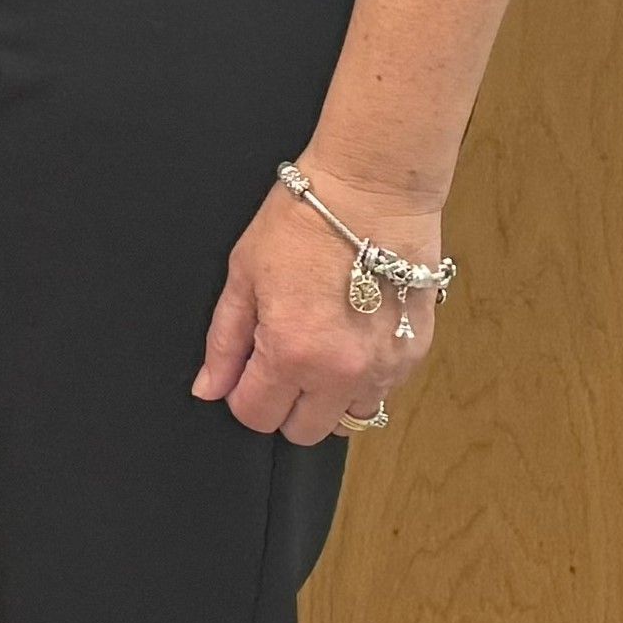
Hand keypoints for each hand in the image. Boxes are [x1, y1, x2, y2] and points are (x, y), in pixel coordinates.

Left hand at [195, 165, 446, 443]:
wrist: (373, 191)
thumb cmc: (304, 222)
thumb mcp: (243, 276)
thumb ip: (224, 342)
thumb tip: (208, 390)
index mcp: (291, 353)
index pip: (257, 416)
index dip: (243, 395)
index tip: (246, 371)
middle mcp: (341, 372)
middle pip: (303, 431)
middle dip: (283, 404)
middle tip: (281, 360)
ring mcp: (384, 367)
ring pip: (349, 419)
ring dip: (328, 399)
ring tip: (320, 353)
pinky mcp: (415, 354)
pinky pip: (383, 393)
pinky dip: (364, 380)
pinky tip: (352, 339)